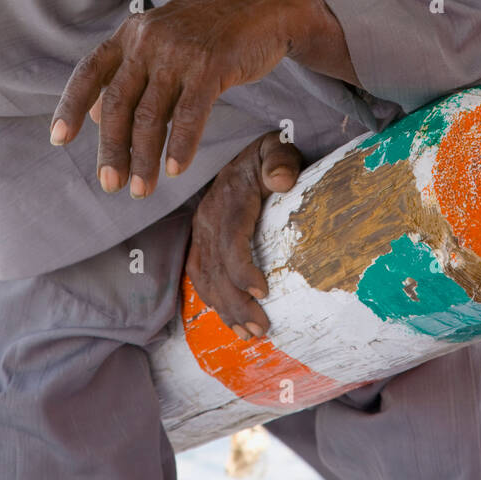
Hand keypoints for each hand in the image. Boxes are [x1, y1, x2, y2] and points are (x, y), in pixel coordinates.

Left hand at [49, 0, 336, 196]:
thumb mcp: (162, 39)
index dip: (71, 106)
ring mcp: (179, 51)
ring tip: (141, 189)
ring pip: (151, 116)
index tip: (58, 139)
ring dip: (144, 158)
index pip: (90, 72)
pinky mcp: (212, 64)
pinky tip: (175, 169)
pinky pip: (189, 114)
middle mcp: (149, 40)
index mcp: (131, 33)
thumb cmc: (210, 31)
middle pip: (118, 104)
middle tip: (110, 184)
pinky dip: (180, 146)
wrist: (265, 7)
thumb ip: (130, 72)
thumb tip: (93, 116)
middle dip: (112, 149)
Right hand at [185, 130, 302, 336]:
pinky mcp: (200, 238)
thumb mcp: (278, 147)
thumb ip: (280, 161)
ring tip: (248, 333)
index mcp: (230, 198)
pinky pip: (198, 273)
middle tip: (261, 328)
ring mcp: (201, 229)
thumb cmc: (269, 152)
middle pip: (217, 267)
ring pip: (205, 276)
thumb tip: (281, 181)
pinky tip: (229, 319)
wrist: (244, 148)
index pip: (230, 238)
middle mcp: (209, 217)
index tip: (264, 291)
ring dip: (224, 308)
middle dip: (236, 302)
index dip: (242, 268)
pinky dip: (211, 299)